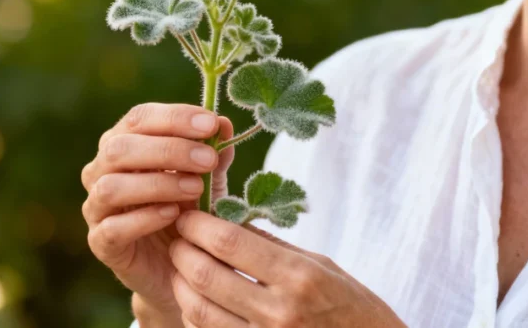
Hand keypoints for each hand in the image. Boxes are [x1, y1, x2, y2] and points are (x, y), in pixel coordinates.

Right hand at [81, 103, 235, 316]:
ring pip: (111, 187)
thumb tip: (223, 123)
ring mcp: (97, 208)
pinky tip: (173, 214)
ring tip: (196, 189)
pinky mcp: (101, 243)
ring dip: (158, 184)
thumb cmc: (191, 206)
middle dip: (169, 150)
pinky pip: (112, 228)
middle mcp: (101, 171)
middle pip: (120, 148)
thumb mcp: (208, 176)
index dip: (174, 117)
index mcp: (125, 143)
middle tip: (208, 160)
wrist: (184, 260)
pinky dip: (144, 219)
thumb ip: (215, 151)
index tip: (210, 125)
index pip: (139, 118)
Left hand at [169, 210, 407, 326]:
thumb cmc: (350, 302)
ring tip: (180, 264)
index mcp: (298, 276)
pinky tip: (195, 296)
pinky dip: (194, 312)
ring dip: (180, 283)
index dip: (200, 225)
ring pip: (199, 309)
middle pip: (206, 275)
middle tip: (177, 235)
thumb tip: (230, 224)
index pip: (230, 243)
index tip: (188, 214)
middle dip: (182, 250)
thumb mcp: (320, 264)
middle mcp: (278, 310)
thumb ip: (274, 247)